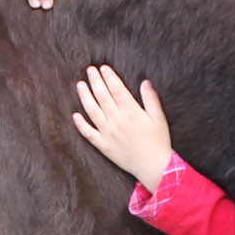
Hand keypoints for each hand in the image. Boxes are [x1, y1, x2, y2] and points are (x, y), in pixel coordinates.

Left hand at [72, 65, 171, 190]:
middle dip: (96, 81)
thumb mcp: (159, 118)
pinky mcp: (103, 146)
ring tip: (80, 85)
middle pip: (103, 97)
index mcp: (132, 112)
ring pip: (93, 111)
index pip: (117, 90)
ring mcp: (108, 134)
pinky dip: (80, 124)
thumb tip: (145, 82)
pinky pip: (88, 134)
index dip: (109, 77)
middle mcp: (117, 121)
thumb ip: (151, 99)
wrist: (153, 166)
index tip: (103, 68)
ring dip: (85, 97)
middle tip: (90, 70)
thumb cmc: (159, 142)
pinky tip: (75, 115)